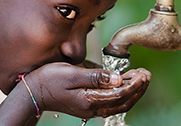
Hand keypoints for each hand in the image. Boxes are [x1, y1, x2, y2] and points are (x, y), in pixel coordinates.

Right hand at [25, 63, 150, 118]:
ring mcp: (91, 108)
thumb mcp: (72, 73)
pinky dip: (123, 93)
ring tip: (141, 77)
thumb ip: (96, 76)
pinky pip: (112, 101)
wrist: (34, 91)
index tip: (144, 74)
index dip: (134, 85)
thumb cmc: (50, 79)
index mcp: (90, 100)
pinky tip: (127, 81)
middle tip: (147, 74)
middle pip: (124, 102)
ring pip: (119, 103)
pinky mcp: (89, 104)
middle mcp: (93, 107)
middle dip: (138, 89)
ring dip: (133, 91)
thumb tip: (118, 79)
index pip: (120, 94)